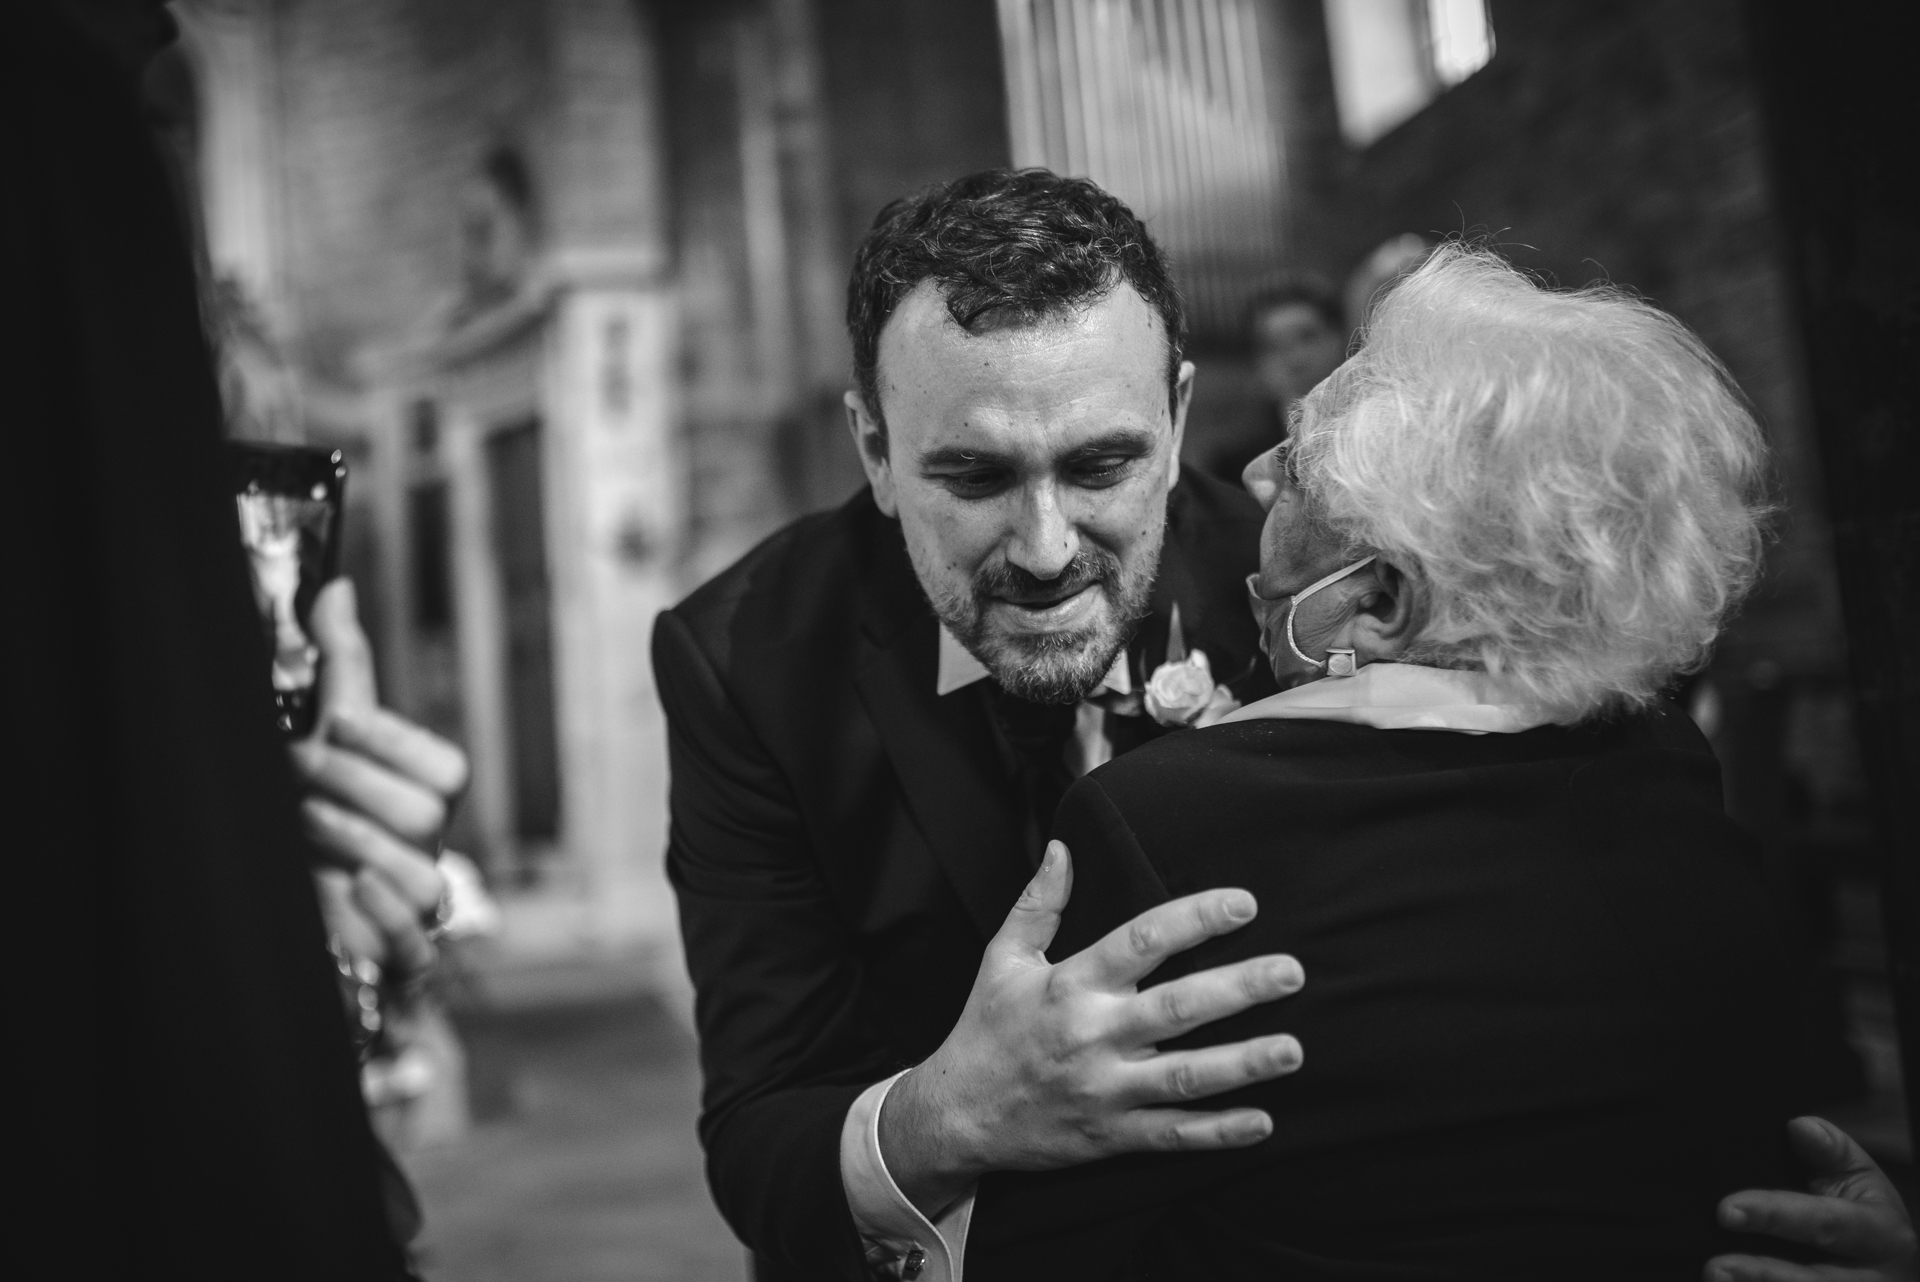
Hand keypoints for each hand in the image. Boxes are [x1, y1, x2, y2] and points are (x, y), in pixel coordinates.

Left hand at [291, 580, 468, 974]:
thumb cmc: (317, 811)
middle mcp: (429, 851)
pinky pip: (416, 948)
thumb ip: (340, 667)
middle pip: (426, 816)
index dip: (392, 742)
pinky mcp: (398, 960)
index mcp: (423, 798)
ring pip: (424, 880)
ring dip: (354, 843)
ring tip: (302, 823)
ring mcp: (417, 908)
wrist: (299, 896)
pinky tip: (342, 890)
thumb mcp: (325, 737)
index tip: (337, 721)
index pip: (444, 768)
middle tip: (296, 769)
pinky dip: (379, 917)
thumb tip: (334, 587)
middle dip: (353, 784)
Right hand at [880, 840, 1304, 1216]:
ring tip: (1293, 1049)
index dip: (1194, 919)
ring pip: (1184, 1076)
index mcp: (1071, 984)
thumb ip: (1039, 902)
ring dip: (1242, 1064)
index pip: (1141, 941)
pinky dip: (1218, 1132)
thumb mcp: (1003, 958)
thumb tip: (1064, 847)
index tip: (1244, 905)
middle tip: (1292, 972)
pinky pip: (1172, 1134)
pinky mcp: (1110, 1135)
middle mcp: (1092, 1034)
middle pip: (1177, 1008)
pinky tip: (1262, 1122)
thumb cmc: (986, 1029)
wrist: (956, 1114)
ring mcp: (1104, 1089)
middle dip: (1239, 989)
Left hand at [1706, 1116, 1916, 1281]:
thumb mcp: (1858, 1176)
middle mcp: (1875, 1279)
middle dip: (1763, 1274)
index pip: (1824, 1224)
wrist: (1889, 1262)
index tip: (1726, 1210)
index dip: (1775, 1216)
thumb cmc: (1861, 1209)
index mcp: (1883, 1234)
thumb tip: (1799, 1127)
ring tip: (1715, 1279)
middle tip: (1714, 1267)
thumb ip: (1830, 1151)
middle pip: (1816, 1281)